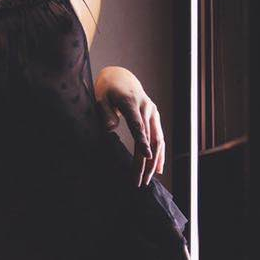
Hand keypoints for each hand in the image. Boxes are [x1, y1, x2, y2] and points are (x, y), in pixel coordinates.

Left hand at [95, 66, 164, 187]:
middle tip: (138, 182)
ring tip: (146, 181)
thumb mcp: (100, 97)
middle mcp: (146, 107)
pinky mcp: (155, 117)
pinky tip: (158, 169)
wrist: (121, 77)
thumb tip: (111, 128)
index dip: (142, 140)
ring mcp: (153, 112)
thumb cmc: (107, 89)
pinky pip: (159, 138)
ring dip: (153, 162)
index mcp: (131, 102)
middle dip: (145, 162)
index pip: (137, 124)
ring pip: (157, 140)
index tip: (146, 156)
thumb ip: (105, 112)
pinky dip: (159, 154)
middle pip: (149, 138)